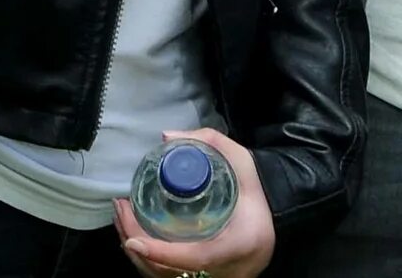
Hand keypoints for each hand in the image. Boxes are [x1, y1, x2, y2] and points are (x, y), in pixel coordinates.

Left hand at [114, 128, 274, 276]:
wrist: (280, 215)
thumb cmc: (259, 189)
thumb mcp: (241, 160)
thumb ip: (208, 142)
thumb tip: (166, 137)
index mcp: (240, 244)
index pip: (197, 258)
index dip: (162, 254)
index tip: (132, 239)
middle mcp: (230, 271)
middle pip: (174, 275)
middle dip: (139, 248)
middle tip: (121, 211)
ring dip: (139, 257)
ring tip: (123, 220)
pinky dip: (150, 264)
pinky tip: (136, 237)